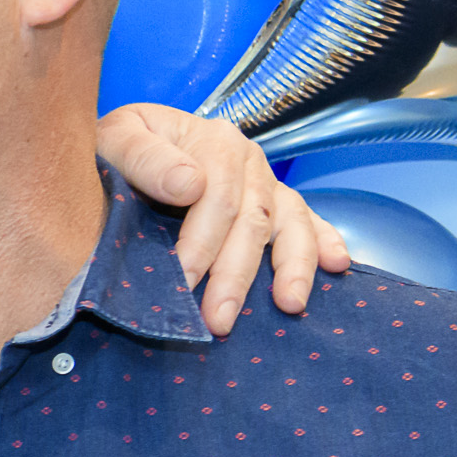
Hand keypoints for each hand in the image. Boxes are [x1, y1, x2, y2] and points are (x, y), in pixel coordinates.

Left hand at [91, 106, 349, 336]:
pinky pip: (307, 220)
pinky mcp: (274, 201)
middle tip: (220, 319)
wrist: (129, 143)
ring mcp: (265, 182)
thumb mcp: (117, 137)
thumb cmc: (118, 146)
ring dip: (292, 267)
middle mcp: (248, 161)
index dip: (201, 243)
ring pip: (288, 223)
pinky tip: (338, 266)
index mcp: (214, 143)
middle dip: (236, 275)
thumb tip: (189, 185)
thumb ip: (145, 157)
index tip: (184, 282)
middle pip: (252, 221)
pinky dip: (325, 241)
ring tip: (289, 304)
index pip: (216, 199)